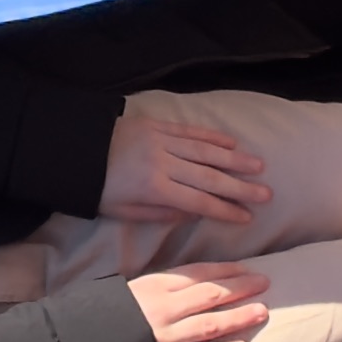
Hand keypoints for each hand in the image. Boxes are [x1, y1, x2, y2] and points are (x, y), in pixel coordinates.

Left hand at [99, 99, 271, 229]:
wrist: (75, 150)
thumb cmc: (99, 188)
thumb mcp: (124, 211)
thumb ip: (161, 214)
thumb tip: (194, 213)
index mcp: (154, 188)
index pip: (198, 201)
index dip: (225, 210)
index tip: (248, 216)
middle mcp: (163, 163)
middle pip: (209, 177)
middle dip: (240, 187)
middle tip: (266, 194)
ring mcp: (161, 141)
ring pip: (205, 151)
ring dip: (234, 160)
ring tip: (258, 167)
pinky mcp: (157, 125)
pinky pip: (190, 131)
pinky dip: (212, 137)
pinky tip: (231, 143)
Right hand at [126, 263, 273, 341]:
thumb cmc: (100, 318)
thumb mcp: (125, 292)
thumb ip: (155, 289)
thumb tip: (184, 285)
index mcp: (153, 286)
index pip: (198, 274)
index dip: (226, 271)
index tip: (248, 269)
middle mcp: (163, 309)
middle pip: (210, 295)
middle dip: (240, 288)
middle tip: (265, 283)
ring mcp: (165, 337)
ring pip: (211, 324)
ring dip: (239, 318)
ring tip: (262, 312)